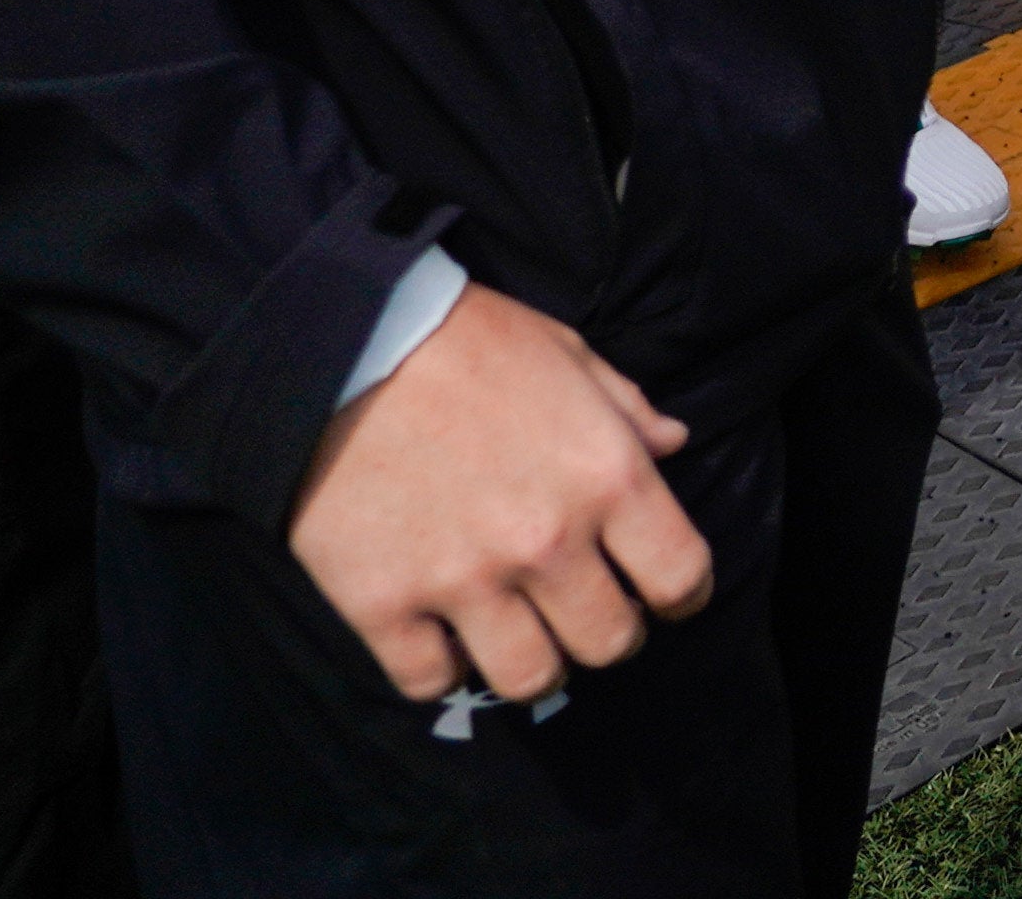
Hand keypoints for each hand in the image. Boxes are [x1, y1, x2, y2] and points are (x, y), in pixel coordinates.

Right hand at [284, 283, 709, 705]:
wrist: (339, 346)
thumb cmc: (464, 341)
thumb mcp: (565, 353)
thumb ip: (626, 407)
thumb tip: (671, 443)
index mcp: (607, 476)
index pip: (681, 575)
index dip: (682, 595)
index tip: (665, 596)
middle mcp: (546, 542)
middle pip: (609, 643)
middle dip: (607, 633)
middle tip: (584, 610)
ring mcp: (464, 581)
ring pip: (528, 678)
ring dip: (533, 662)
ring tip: (520, 634)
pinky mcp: (384, 606)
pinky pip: (431, 681)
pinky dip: (440, 668)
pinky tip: (440, 636)